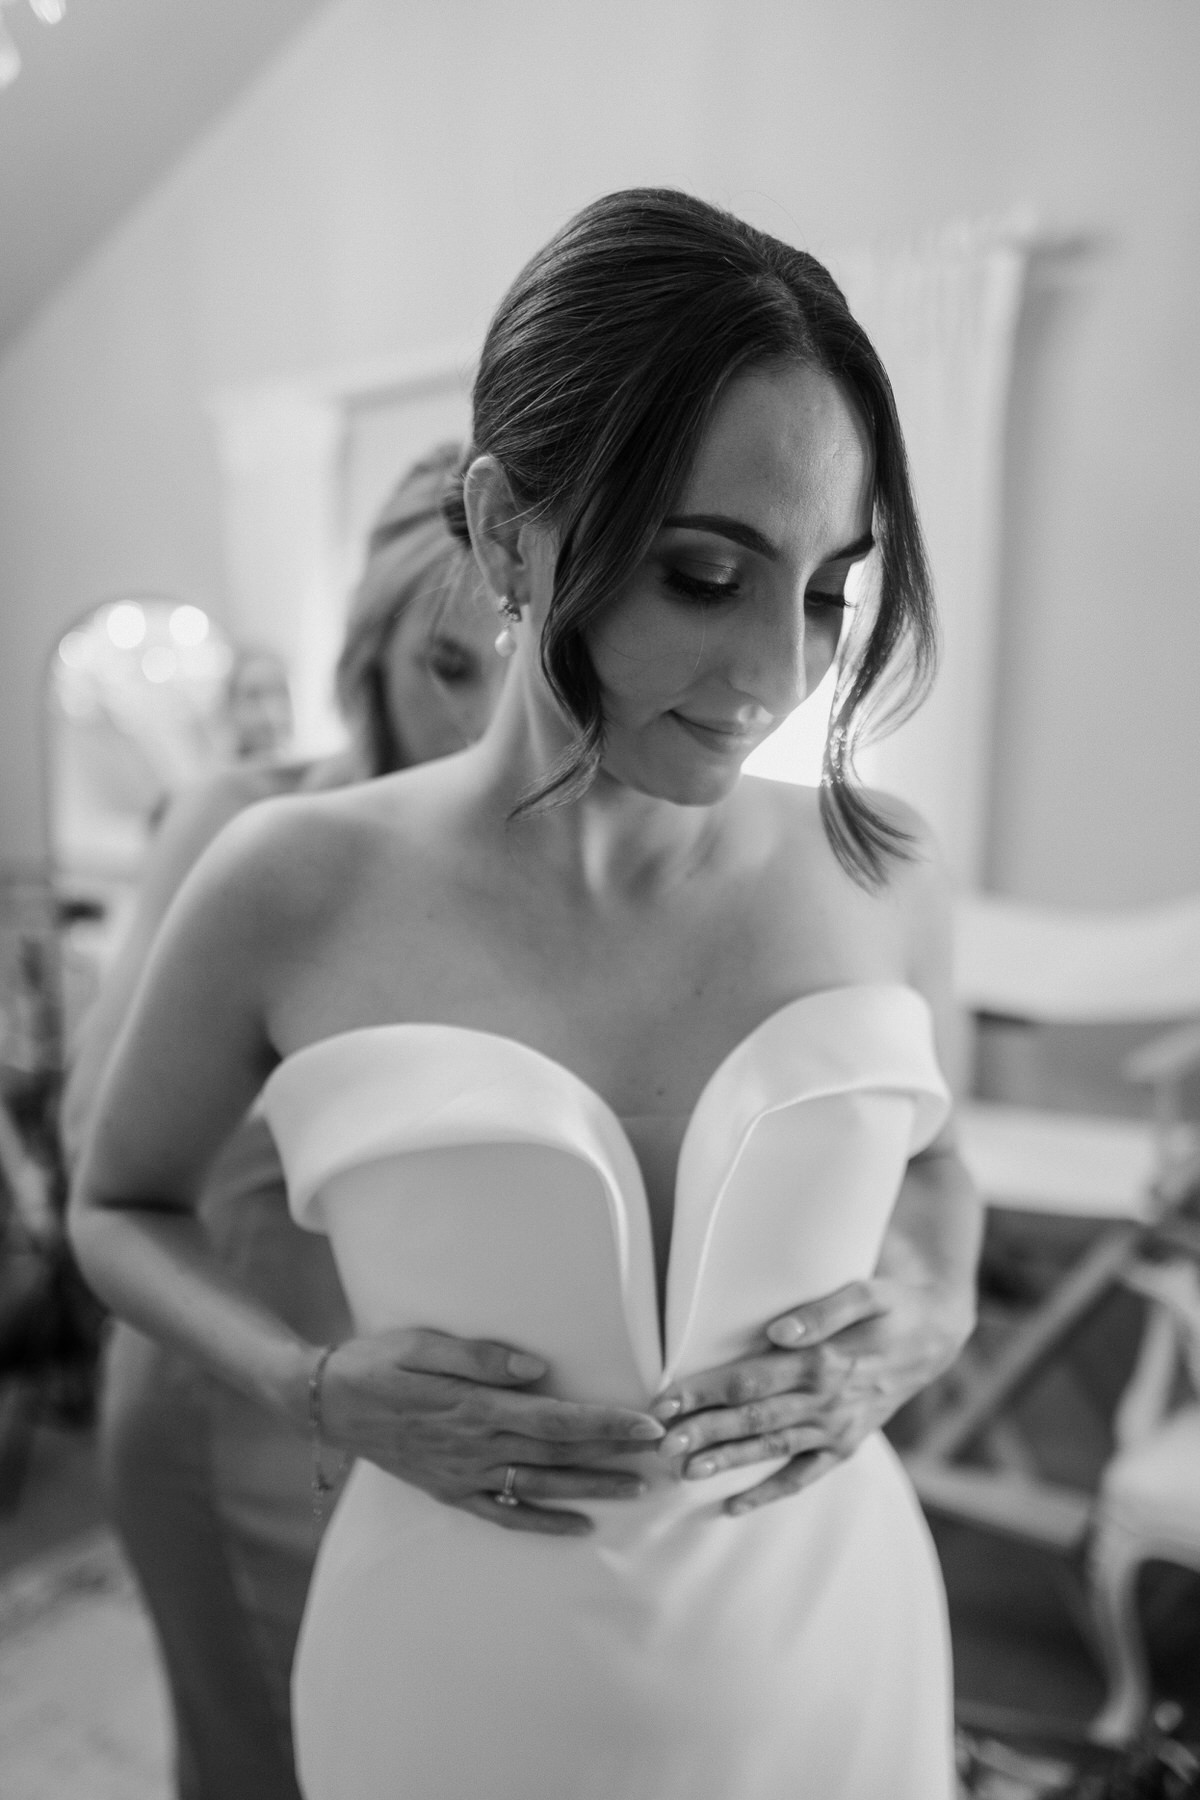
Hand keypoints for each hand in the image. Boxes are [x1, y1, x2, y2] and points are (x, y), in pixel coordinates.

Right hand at [315, 1328, 664, 1536]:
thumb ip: (478, 1356)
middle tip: (665, 1456)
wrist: (327, 1402)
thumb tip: (535, 1368)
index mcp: (473, 1407)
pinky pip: (503, 1514)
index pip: (555, 1419)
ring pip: (540, 1487)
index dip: (604, 1423)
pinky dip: (543, 1524)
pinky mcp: (450, 1491)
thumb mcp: (421, 1343)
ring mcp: (463, 1474)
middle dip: (614, 1455)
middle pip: (558, 1455)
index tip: (647, 1423)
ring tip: (638, 1490)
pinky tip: (578, 1528)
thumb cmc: (376, 1362)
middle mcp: (474, 1447)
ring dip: (592, 1489)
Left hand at [651, 1275, 974, 1515]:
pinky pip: (803, 1477)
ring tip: (683, 1473)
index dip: (705, 1391)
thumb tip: (779, 1331)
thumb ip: (824, 1310)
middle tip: (661, 1445)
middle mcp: (827, 1401)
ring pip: (771, 1449)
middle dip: (704, 1432)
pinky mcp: (845, 1446)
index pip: (751, 1380)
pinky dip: (769, 1493)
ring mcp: (836, 1429)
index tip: (665, 1401)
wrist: (936, 1336)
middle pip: (753, 1419)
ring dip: (726, 1462)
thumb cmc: (892, 1305)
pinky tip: (732, 1507)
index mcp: (825, 1362)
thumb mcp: (867, 1293)